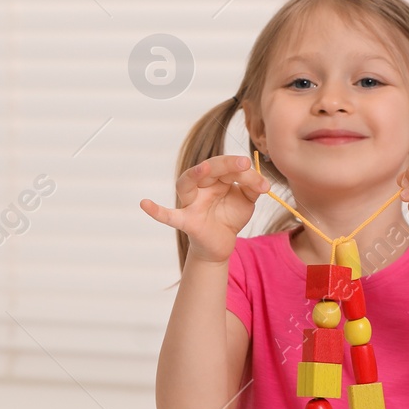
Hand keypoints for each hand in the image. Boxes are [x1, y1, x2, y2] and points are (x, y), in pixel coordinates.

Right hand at [140, 155, 270, 262]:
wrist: (222, 244)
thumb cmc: (229, 216)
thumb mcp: (246, 200)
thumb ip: (252, 187)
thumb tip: (263, 182)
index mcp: (215, 178)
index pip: (227, 167)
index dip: (244, 172)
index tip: (264, 184)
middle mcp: (200, 186)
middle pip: (209, 169)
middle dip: (225, 165)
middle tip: (243, 164)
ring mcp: (190, 202)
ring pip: (186, 184)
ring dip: (195, 174)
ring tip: (205, 168)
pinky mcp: (185, 221)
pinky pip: (168, 216)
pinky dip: (156, 211)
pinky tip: (145, 204)